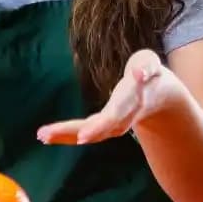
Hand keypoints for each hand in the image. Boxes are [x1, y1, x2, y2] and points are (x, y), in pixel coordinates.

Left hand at [36, 49, 174, 144]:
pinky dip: (64, 135)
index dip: (101, 125)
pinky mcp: (104, 128)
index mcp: (132, 101)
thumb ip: (147, 65)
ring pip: (89, 133)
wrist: (161, 98)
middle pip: (97, 128)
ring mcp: (113, 126)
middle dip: (74, 133)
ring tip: (41, 135)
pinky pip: (83, 133)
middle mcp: (122, 118)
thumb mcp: (151, 63)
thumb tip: (140, 73)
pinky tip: (44, 136)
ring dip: (64, 135)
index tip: (83, 137)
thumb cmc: (150, 74)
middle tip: (49, 135)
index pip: (116, 114)